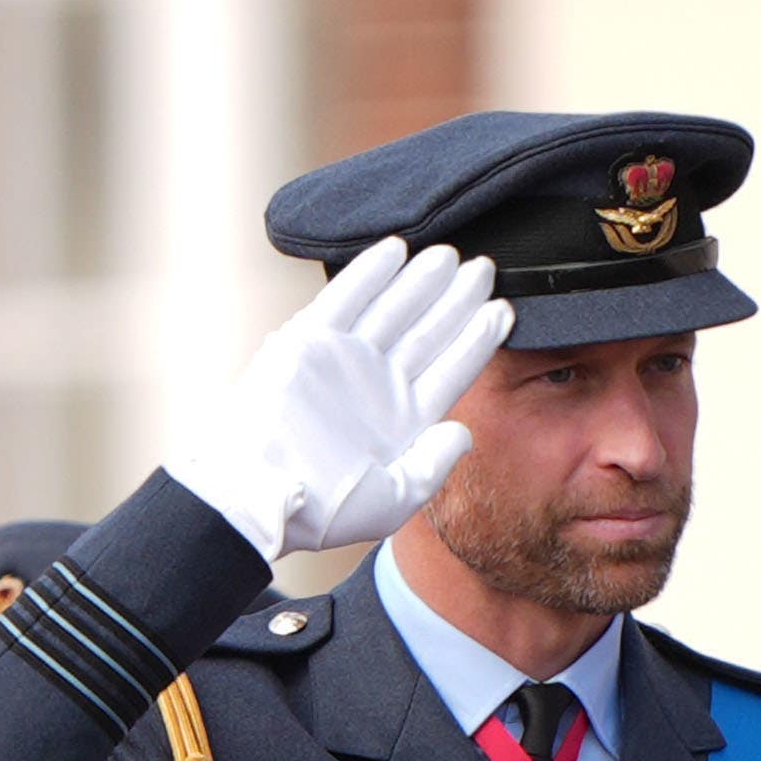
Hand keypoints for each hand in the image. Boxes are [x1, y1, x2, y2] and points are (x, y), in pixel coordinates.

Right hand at [170, 240, 509, 561]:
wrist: (256, 496)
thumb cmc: (321, 510)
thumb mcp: (394, 499)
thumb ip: (434, 464)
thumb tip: (465, 431)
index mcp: (403, 421)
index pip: (453, 369)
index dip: (479, 339)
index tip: (504, 311)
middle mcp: (378, 385)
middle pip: (429, 332)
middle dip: (458, 299)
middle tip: (486, 267)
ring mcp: (345, 361)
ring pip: (394, 309)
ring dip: (422, 281)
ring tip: (452, 255)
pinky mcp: (310, 342)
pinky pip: (346, 298)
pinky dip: (370, 273)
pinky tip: (398, 250)